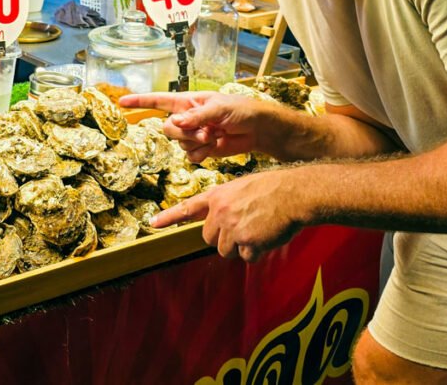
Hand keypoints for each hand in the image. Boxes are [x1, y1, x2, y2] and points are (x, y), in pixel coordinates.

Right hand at [120, 92, 274, 161]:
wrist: (258, 130)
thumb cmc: (241, 111)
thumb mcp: (219, 108)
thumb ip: (196, 116)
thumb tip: (175, 122)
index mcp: (188, 102)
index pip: (158, 101)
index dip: (139, 101)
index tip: (121, 101)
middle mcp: (187, 118)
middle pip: (167, 129)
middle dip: (184, 133)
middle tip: (206, 132)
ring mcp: (193, 135)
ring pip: (179, 144)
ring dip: (197, 143)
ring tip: (215, 137)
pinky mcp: (202, 150)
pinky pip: (190, 156)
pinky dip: (202, 154)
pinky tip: (214, 148)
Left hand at [150, 170, 304, 261]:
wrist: (293, 193)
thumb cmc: (273, 190)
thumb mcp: (242, 187)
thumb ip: (226, 204)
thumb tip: (220, 224)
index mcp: (218, 196)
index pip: (188, 208)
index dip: (170, 217)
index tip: (153, 223)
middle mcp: (220, 211)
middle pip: (208, 238)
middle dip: (223, 239)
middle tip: (244, 228)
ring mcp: (231, 226)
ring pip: (225, 250)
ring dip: (240, 247)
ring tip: (257, 229)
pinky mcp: (245, 240)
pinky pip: (246, 257)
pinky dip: (256, 252)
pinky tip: (266, 236)